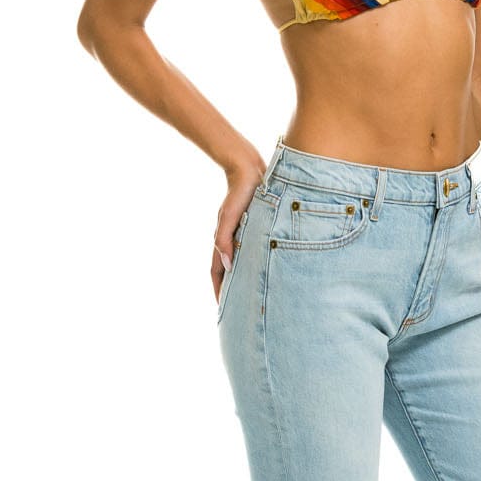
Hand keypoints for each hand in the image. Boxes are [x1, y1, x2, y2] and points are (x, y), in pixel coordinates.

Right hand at [212, 162, 262, 303]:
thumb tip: (227, 264)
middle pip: (228, 271)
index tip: (224, 309)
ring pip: (239, 263)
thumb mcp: (231, 215)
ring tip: (250, 296)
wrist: (249, 169)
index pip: (218, 272)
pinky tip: (263, 271)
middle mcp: (231, 240)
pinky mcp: (252, 228)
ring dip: (242, 280)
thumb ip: (226, 239)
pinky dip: (252, 265)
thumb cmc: (240, 192)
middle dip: (230, 291)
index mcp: (223, 240)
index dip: (220, 291)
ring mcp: (241, 235)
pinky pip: (250, 252)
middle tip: (237, 310)